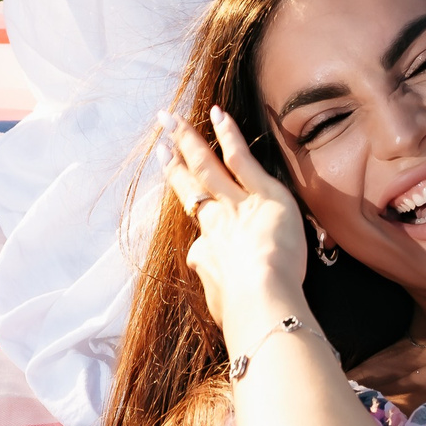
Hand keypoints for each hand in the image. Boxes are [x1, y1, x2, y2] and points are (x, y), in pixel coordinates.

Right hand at [167, 106, 310, 335]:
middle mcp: (217, 221)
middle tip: (160, 133)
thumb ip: (213, 279)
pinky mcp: (265, 195)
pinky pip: (242, 160)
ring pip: (209, 167)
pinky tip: (218, 115)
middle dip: (174, 156)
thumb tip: (204, 268)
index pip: (193, 211)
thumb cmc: (243, 311)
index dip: (180, 187)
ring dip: (190, 140)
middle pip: (190, 183)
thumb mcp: (220, 299)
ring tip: (174, 118)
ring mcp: (237, 205)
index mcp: (209, 248)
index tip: (168, 167)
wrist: (259, 300)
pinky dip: (228, 136)